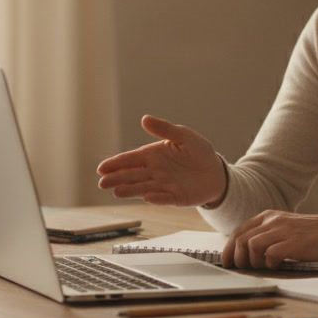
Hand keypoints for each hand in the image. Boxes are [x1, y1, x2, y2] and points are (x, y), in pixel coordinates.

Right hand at [95, 115, 225, 206]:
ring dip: (131, 190)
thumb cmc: (198, 151)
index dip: (115, 164)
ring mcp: (164, 186)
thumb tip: (145, 119)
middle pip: (132, 175)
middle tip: (102, 183)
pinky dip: (157, 198)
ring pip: (143, 188)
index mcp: (152, 155)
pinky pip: (165, 198)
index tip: (101, 169)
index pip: (130, 159)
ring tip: (117, 192)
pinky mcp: (176, 198)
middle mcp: (154, 172)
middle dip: (116, 179)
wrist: (215, 171)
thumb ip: (164, 129)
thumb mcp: (183, 135)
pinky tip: (147, 197)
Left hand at [222, 211, 317, 269]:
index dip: (229, 248)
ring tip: (263, 267)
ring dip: (253, 261)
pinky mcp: (294, 243)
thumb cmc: (310, 235)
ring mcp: (284, 230)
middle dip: (238, 257)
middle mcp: (274, 220)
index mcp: (269, 216)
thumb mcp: (284, 228)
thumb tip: (243, 252)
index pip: (240, 231)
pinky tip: (277, 265)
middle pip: (242, 239)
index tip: (227, 262)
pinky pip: (271, 254)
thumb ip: (266, 234)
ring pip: (252, 245)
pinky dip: (269, 263)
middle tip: (244, 268)